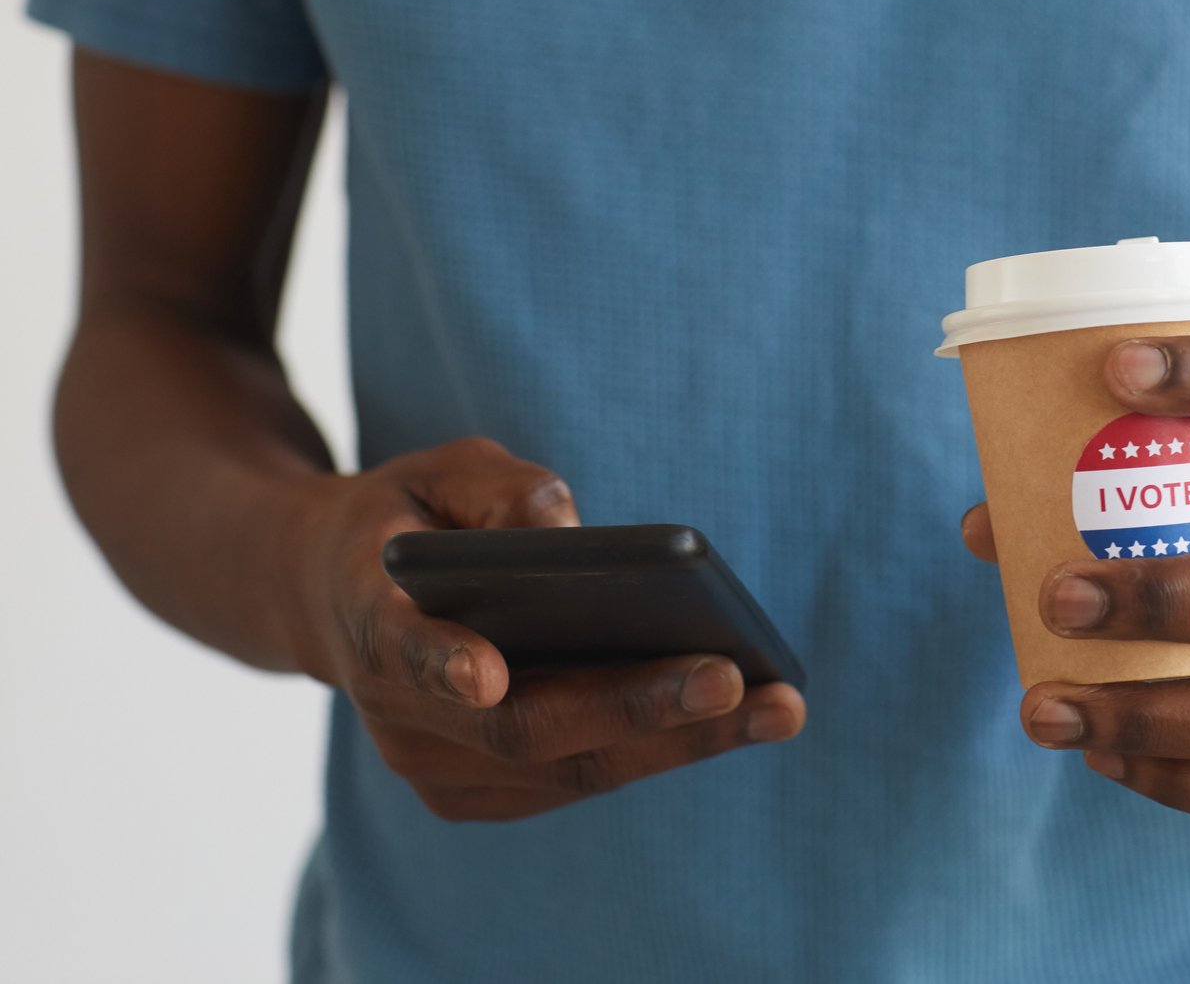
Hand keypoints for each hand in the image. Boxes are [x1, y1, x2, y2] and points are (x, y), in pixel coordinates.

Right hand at [279, 437, 804, 820]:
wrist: (335, 594)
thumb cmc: (410, 518)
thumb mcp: (440, 470)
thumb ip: (497, 488)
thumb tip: (571, 531)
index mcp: (368, 618)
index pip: (401, 650)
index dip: (442, 664)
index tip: (488, 674)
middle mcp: (395, 713)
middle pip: (522, 729)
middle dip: (636, 707)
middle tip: (736, 679)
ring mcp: (434, 767)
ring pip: (566, 770)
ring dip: (680, 743)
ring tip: (780, 707)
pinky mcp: (479, 793)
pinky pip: (580, 779)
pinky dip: (663, 751)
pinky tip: (744, 719)